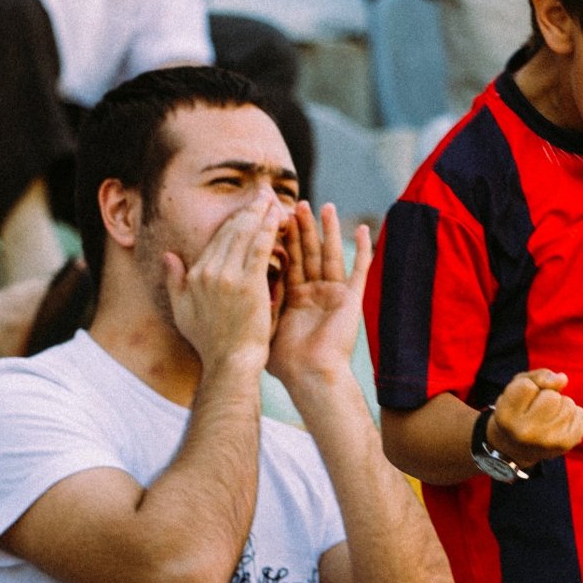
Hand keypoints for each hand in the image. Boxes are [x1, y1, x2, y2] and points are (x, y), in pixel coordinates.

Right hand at [162, 189, 280, 373]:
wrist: (230, 362)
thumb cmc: (209, 342)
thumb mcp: (182, 311)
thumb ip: (173, 281)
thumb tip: (169, 256)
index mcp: (194, 274)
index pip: (215, 239)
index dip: (233, 221)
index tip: (246, 209)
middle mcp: (208, 271)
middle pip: (230, 231)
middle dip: (247, 210)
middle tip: (262, 195)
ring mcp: (228, 276)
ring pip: (245, 235)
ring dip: (259, 214)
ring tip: (271, 200)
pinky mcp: (249, 284)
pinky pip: (260, 248)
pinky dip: (268, 230)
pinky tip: (278, 218)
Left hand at [267, 201, 370, 396]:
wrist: (310, 378)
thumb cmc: (285, 363)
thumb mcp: (261, 326)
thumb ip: (248, 304)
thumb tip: (218, 290)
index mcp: (294, 298)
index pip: (286, 260)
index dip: (280, 238)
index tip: (271, 216)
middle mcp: (315, 293)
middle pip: (308, 253)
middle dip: (301, 228)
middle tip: (294, 203)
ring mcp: (334, 295)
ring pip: (331, 255)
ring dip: (328, 231)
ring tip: (323, 206)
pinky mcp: (351, 300)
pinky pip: (359, 271)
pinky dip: (363, 250)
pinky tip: (362, 230)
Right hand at [488, 369, 582, 466]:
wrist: (516, 449)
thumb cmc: (517, 410)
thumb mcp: (516, 387)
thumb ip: (537, 377)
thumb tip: (563, 379)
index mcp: (506, 416)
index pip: (528, 387)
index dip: (530, 388)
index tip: (523, 401)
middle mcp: (525, 432)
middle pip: (552, 397)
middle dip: (548, 396)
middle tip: (538, 410)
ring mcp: (547, 441)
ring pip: (568, 405)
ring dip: (561, 406)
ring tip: (548, 418)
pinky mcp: (565, 445)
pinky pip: (581, 414)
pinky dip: (574, 415)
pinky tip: (560, 424)